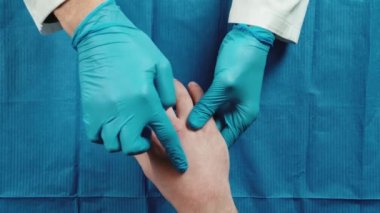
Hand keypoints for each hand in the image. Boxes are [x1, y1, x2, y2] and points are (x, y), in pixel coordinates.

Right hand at [55, 0, 186, 171]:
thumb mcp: (160, 65)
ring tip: (128, 128)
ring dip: (122, 141)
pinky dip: (104, 136)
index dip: (176, 153)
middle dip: (141, 147)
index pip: (166, 135)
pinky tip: (112, 124)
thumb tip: (169, 109)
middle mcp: (125, 110)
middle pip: (132, 146)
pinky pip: (95, 136)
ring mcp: (104, 111)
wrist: (102, 37)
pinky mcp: (89, 109)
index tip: (183, 166)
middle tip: (144, 136)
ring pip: (112, 144)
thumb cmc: (135, 48)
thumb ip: (168, 91)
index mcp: (147, 100)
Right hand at [135, 80, 236, 212]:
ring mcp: (197, 127)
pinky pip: (205, 105)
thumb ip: (140, 149)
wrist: (204, 197)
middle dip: (162, 85)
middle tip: (157, 78)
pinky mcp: (212, 130)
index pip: (152, 107)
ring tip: (174, 80)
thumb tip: (132, 134)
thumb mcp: (150, 169)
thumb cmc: (175, 186)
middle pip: (169, 98)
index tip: (144, 84)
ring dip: (180, 86)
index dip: (148, 93)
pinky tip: (195, 86)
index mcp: (161, 135)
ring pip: (188, 98)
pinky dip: (199, 93)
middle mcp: (178, 127)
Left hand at [188, 25, 273, 145]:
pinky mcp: (222, 93)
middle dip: (199, 133)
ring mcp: (229, 103)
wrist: (247, 39)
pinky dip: (197, 107)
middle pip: (216, 130)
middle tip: (178, 139)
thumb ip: (207, 107)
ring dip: (196, 119)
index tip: (188, 150)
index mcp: (243, 116)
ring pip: (210, 118)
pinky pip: (208, 106)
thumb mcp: (223, 87)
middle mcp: (237, 113)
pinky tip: (182, 109)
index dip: (207, 145)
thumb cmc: (240, 63)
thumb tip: (191, 126)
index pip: (224, 139)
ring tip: (176, 126)